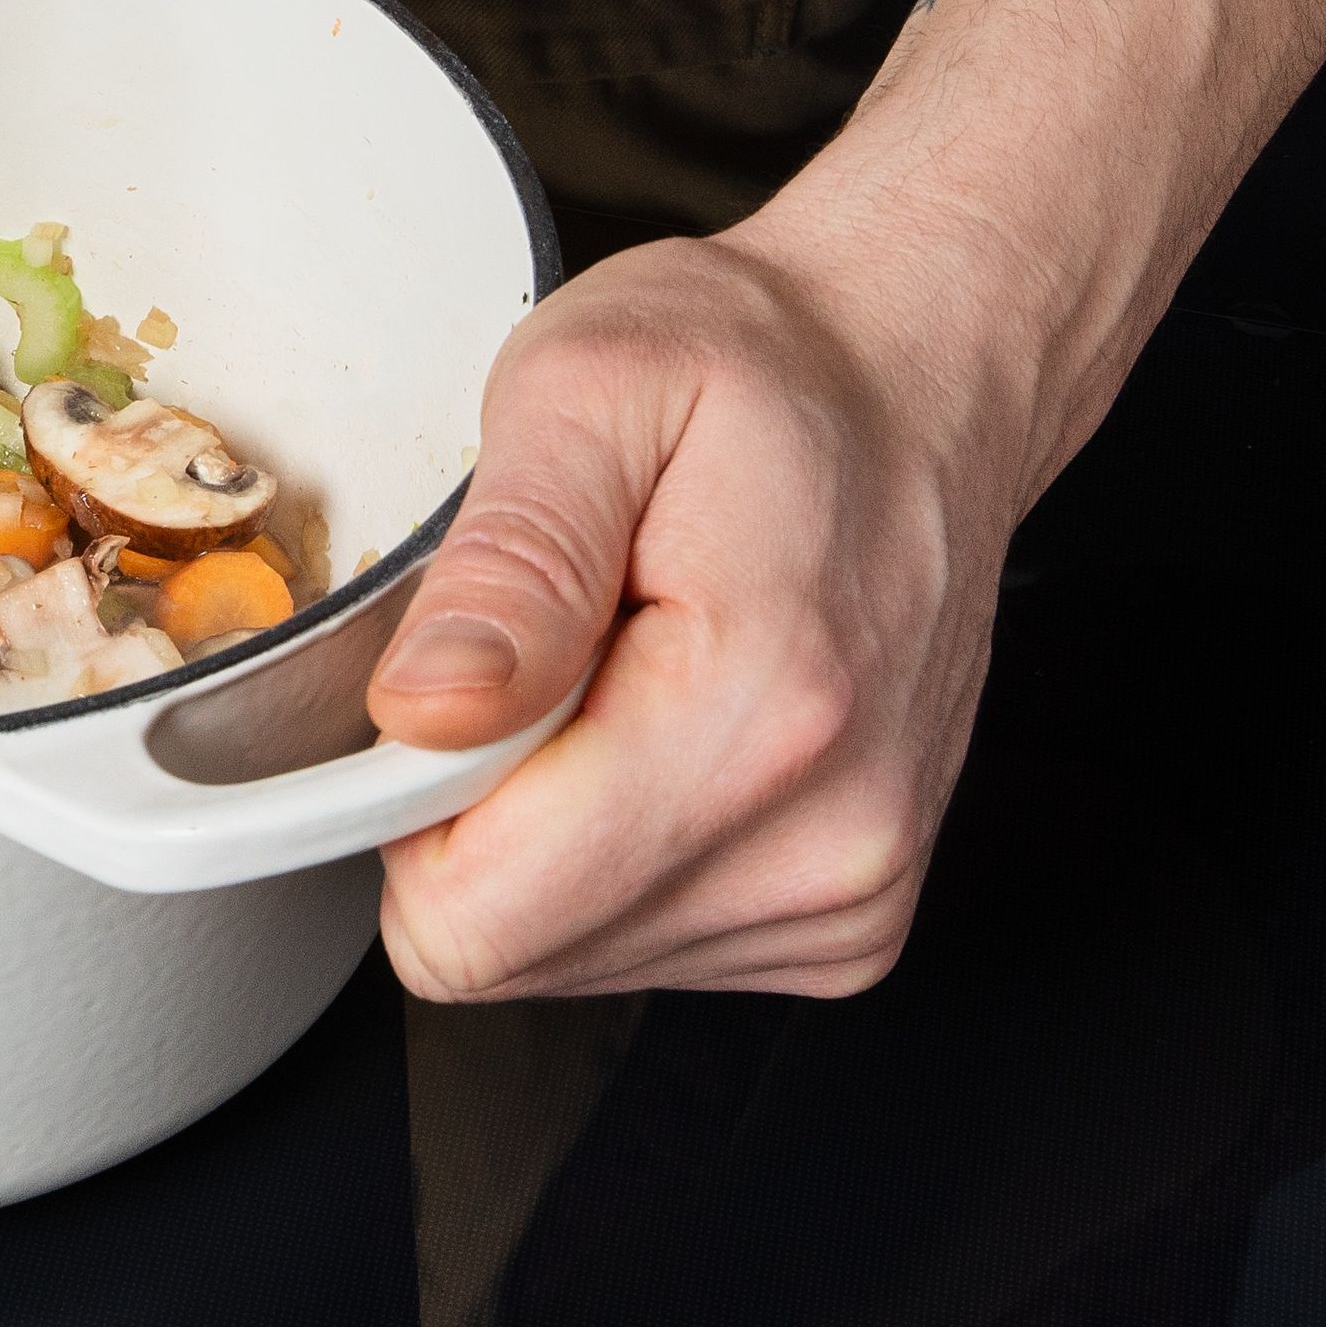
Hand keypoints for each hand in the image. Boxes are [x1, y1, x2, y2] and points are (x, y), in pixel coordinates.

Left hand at [365, 208, 1026, 999]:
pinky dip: (618, 848)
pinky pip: (642, 945)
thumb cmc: (762, 367)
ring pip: (567, 958)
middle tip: (541, 657)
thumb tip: (423, 712)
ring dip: (550, 828)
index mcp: (760, 708)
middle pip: (509, 949)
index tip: (445, 685)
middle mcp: (827, 838)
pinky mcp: (851, 922)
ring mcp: (850, 897)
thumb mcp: (587, 386)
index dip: (405, 804)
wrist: (920, 381)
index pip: (474, 914)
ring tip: (620, 672)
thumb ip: (504, 563)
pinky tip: (670, 723)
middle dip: (476, 811)